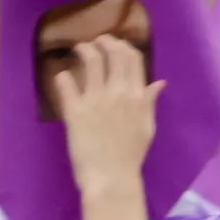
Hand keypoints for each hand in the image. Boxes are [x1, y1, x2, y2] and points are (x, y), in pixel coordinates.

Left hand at [53, 36, 160, 219]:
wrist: (110, 177)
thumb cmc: (130, 155)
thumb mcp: (147, 127)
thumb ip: (149, 102)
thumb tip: (159, 82)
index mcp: (137, 95)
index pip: (133, 59)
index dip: (123, 46)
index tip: (115, 44)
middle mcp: (118, 92)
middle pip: (114, 54)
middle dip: (104, 42)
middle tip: (95, 42)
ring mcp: (96, 100)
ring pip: (91, 62)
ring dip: (84, 50)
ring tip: (78, 48)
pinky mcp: (75, 111)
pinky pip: (66, 85)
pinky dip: (62, 76)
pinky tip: (60, 75)